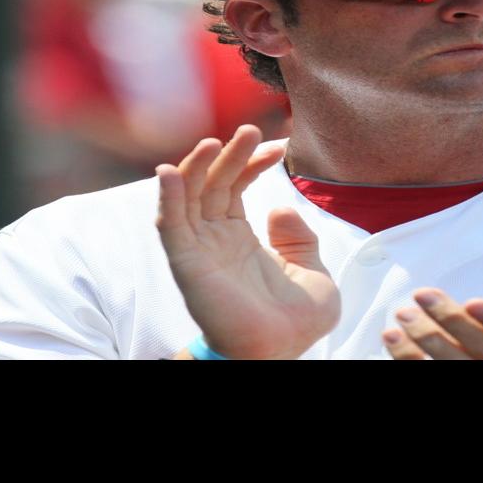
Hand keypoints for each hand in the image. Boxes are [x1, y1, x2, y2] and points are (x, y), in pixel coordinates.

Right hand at [155, 125, 340, 359]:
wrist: (278, 353)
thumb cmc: (296, 323)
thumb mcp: (315, 272)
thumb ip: (301, 238)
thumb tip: (280, 206)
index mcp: (242, 239)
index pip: (238, 187)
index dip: (254, 162)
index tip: (278, 145)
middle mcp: (216, 239)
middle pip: (214, 183)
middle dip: (231, 154)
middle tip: (251, 130)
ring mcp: (200, 249)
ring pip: (190, 196)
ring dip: (198, 165)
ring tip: (217, 140)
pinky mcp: (187, 264)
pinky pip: (170, 225)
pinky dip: (168, 197)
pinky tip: (170, 172)